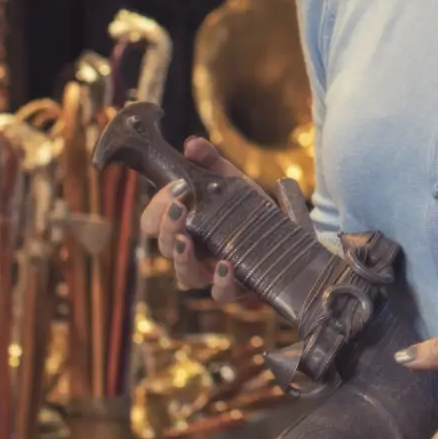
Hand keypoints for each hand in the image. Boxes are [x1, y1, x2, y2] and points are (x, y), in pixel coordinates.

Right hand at [138, 137, 244, 293]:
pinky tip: (225, 264)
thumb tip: (192, 144)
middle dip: (166, 226)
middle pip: (163, 247)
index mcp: (183, 225)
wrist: (285, 232)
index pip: (152, 222)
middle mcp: (191, 251)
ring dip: (182, 258)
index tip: (177, 187)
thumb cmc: (246, 208)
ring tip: (185, 240)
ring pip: (184, 276)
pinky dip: (220, 281)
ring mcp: (210, 272)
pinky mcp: (236, 286)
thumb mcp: (230, 180)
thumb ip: (210, 161)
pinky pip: (221, 293)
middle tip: (178, 208)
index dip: (157, 207)